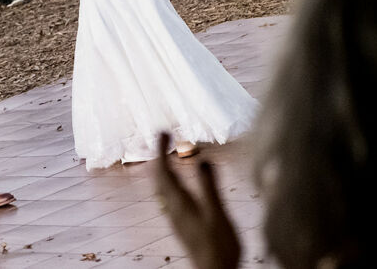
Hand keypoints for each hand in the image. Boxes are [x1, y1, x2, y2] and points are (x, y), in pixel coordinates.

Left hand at [155, 133, 240, 268]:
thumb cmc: (218, 245)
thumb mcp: (217, 212)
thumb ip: (210, 187)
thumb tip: (203, 159)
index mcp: (179, 202)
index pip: (162, 170)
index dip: (160, 149)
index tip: (163, 131)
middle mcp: (172, 207)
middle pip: (158, 176)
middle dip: (159, 153)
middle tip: (165, 135)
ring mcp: (175, 215)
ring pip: (162, 185)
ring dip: (163, 166)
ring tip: (168, 152)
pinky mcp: (181, 222)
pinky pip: (169, 194)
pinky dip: (170, 178)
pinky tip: (179, 180)